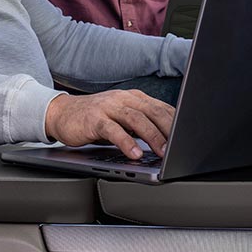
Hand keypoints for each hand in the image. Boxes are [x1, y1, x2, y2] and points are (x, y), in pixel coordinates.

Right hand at [44, 90, 174, 158]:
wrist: (61, 113)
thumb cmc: (95, 118)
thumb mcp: (122, 118)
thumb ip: (141, 125)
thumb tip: (168, 140)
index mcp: (134, 98)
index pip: (163, 108)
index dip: (178, 123)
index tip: (189, 138)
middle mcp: (124, 99)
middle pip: (153, 111)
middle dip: (170, 130)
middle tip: (181, 147)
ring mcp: (108, 107)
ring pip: (136, 119)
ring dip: (152, 136)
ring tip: (163, 152)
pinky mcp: (94, 119)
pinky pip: (113, 130)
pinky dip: (126, 142)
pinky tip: (134, 153)